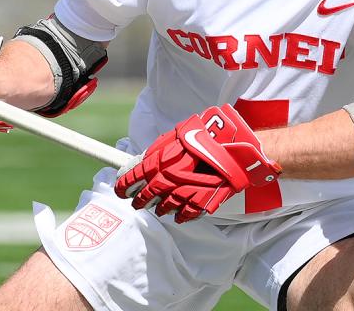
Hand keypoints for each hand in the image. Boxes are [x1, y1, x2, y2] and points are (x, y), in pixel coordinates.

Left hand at [114, 104, 280, 222]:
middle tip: (137, 202)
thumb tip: (141, 162)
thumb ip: (157, 151)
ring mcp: (184, 194)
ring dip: (161, 208)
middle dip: (140, 201)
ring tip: (160, 208)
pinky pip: (185, 215)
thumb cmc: (205, 137)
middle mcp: (167, 180)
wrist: (234, 148)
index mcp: (158, 161)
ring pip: (165, 208)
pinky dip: (181, 215)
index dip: (124, 186)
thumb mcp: (176, 137)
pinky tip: (178, 214)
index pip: (133, 177)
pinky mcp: (200, 204)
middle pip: (146, 197)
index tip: (120, 190)